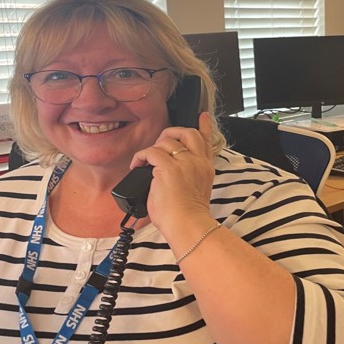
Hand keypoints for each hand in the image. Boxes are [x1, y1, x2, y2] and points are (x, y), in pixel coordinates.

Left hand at [129, 112, 214, 233]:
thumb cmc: (189, 217)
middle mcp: (197, 162)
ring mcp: (184, 163)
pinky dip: (141, 157)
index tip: (203, 116)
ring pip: (167, 141)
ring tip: (145, 161)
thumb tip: (166, 171)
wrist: (189, 226)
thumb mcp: (197, 192)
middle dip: (173, 132)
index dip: (204, 126)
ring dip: (153, 148)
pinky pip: (150, 152)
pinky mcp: (168, 168)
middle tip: (161, 142)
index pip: (207, 141)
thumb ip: (189, 176)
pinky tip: (137, 165)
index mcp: (206, 168)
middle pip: (188, 133)